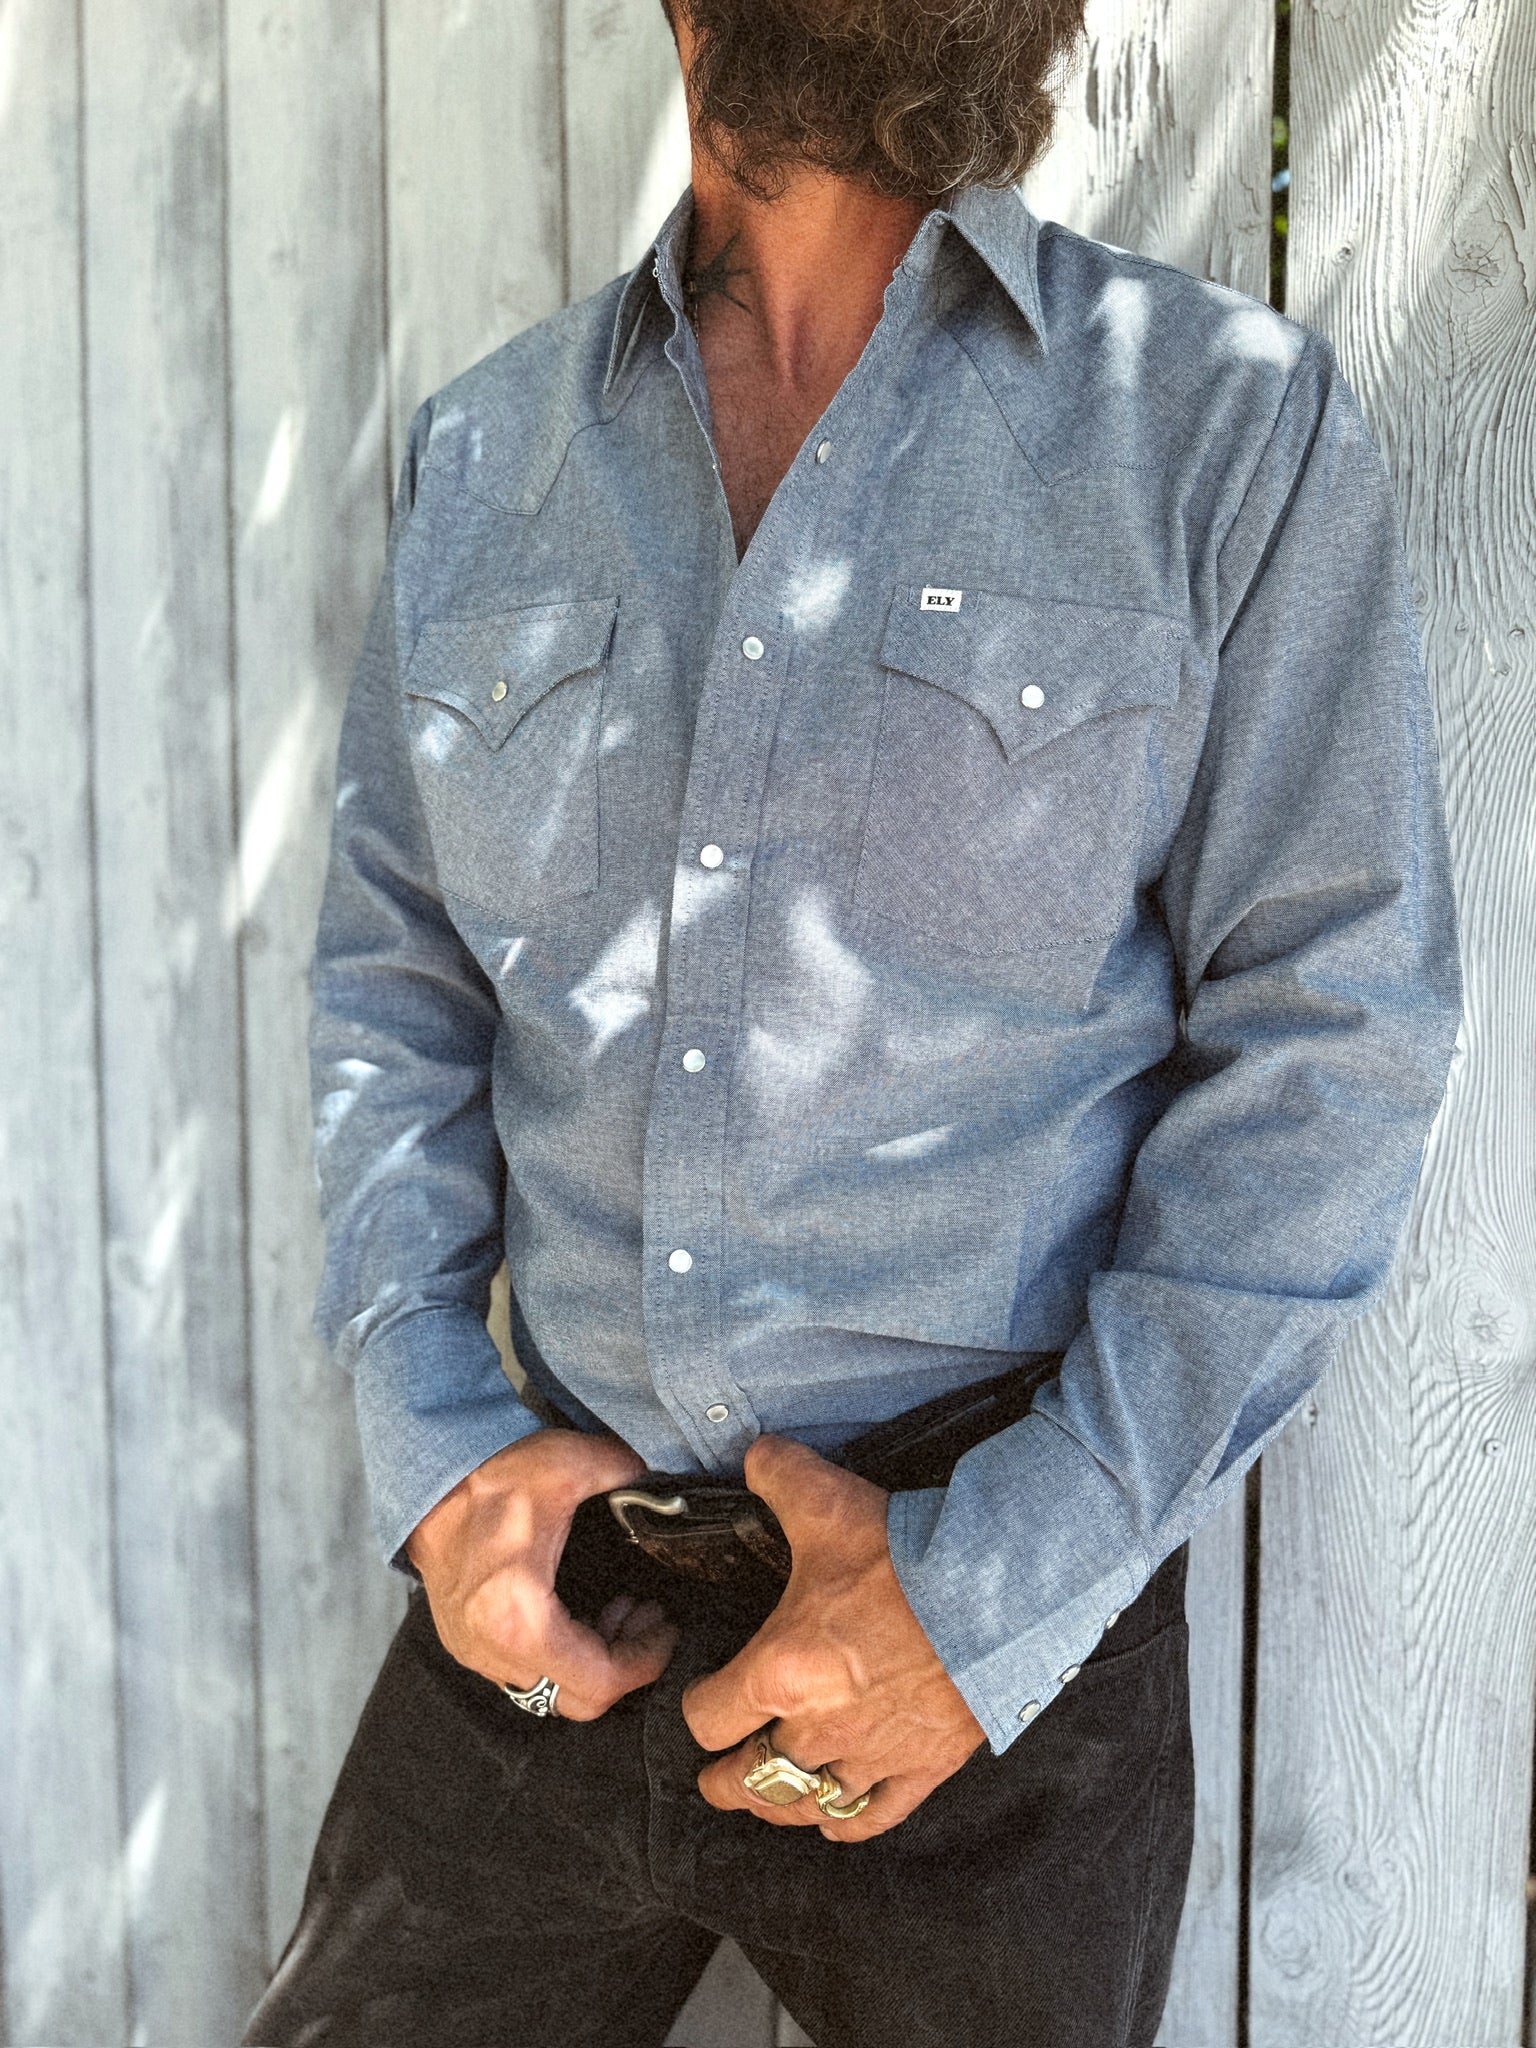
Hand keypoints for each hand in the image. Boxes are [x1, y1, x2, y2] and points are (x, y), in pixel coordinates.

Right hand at [404, 1428, 677, 1719]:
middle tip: (646, 1616)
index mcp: (519, 1618)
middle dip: (624, 1662)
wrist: (425, 1482)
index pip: (600, 1682)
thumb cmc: (491, 1476)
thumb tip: (671, 1488)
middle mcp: (492, 1650)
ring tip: (620, 1609)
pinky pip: (527, 1675)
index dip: (646, 1661)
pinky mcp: (468, 1646)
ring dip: (594, 1660)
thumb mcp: (570, 1463)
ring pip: (552, 1692)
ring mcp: (476, 1654)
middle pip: (578, 1701)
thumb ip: (628, 1474)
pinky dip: (564, 1656)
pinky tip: (581, 1612)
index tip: (667, 1627)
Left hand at [681, 1435, 984, 1841]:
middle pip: (747, 1781)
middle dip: (726, 1779)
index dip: (697, 1708)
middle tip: (717, 1775)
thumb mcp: (827, 1499)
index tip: (703, 1698)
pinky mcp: (924, 1768)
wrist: (997, 1591)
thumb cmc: (904, 1551)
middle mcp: (818, 1728)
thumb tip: (755, 1453)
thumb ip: (778, 1472)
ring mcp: (872, 1755)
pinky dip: (848, 1820)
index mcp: (779, 1672)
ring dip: (780, 1805)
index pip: (707, 1719)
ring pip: (806, 1806)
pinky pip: (873, 1816)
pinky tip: (835, 1817)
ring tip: (768, 1798)